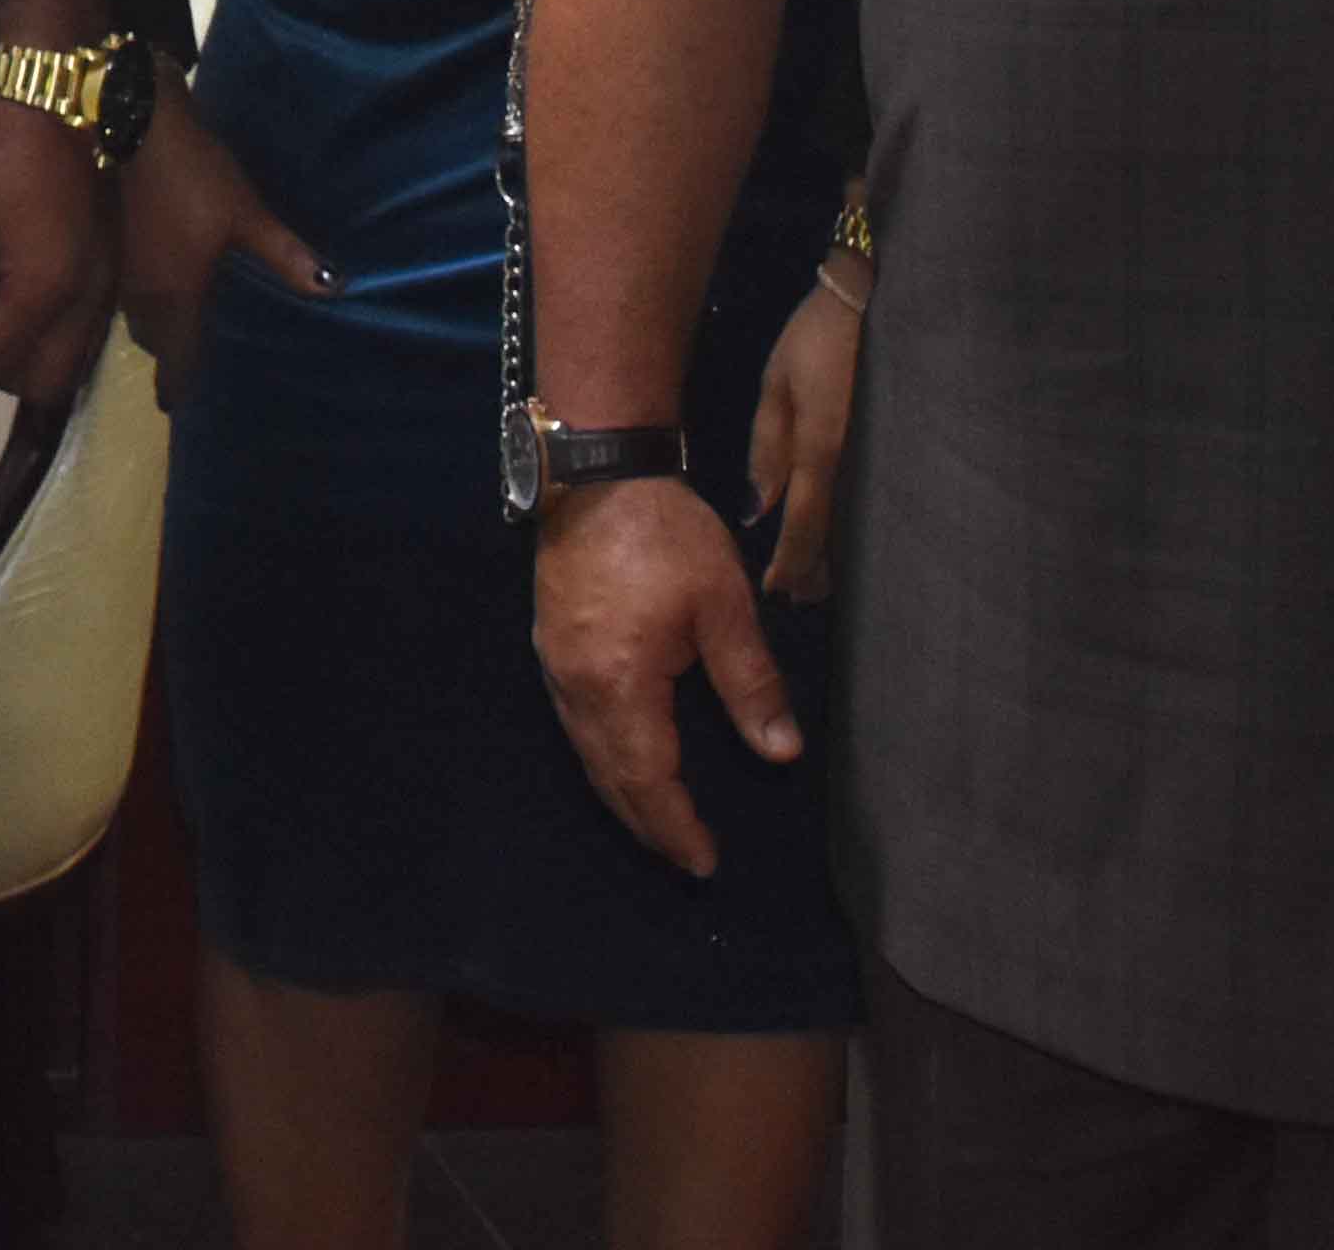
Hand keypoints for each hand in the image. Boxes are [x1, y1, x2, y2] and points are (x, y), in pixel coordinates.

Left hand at [0, 95, 111, 413]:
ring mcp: (107, 278)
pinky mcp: (110, 257)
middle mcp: (88, 297)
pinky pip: (81, 321)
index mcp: (45, 290)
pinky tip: (4, 292)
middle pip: (45, 378)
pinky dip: (44, 328)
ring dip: (21, 353)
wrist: (57, 82)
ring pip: (70, 353)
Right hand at [114, 99, 321, 409]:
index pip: (175, 361)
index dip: (178, 386)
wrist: (131, 125)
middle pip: (154, 341)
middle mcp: (143, 295)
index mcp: (175, 298)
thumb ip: (285, 255)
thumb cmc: (193, 177)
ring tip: (179, 318)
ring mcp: (121, 269)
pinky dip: (145, 294)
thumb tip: (333, 286)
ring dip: (156, 322)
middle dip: (171, 351)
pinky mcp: (110, 242)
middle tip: (191, 352)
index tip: (179, 403)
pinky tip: (161, 274)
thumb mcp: (247, 214)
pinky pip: (127, 289)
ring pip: (136, 315)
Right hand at [527, 470, 802, 877]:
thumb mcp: (723, 605)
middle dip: (648, 823)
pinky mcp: (551, 645)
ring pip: (587, 753)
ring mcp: (555, 666)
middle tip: (684, 858)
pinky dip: (603, 757)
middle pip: (610, 777)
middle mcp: (576, 687)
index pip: (648, 780)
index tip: (705, 862)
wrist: (596, 472)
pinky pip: (575, 725)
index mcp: (620, 685)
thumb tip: (782, 751)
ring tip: (659, 822)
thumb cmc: (664, 535)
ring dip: (623, 794)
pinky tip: (623, 758)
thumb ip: (751, 683)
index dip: (676, 827)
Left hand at [749, 274, 861, 597]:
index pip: (806, 524)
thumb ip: (768, 446)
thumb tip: (757, 509)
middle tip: (798, 594)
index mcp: (823, 448)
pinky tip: (852, 534)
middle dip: (819, 569)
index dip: (791, 562)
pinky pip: (879, 501)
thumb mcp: (778, 381)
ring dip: (842, 553)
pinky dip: (862, 523)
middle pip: (840, 536)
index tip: (776, 589)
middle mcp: (860, 465)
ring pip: (862, 524)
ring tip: (821, 579)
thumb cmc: (821, 334)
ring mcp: (887, 460)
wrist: (885, 296)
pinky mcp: (904, 450)